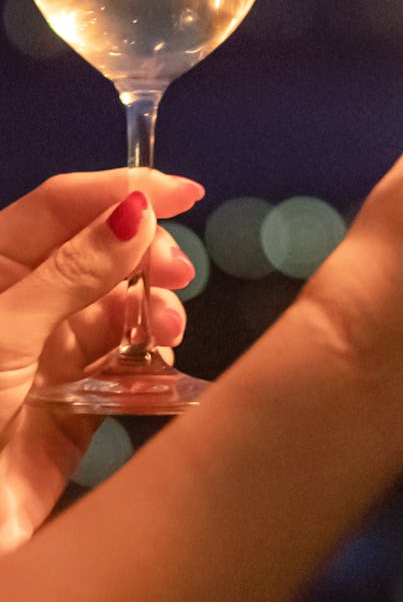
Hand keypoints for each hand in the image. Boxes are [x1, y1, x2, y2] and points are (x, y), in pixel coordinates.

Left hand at [0, 170, 202, 549]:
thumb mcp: (5, 332)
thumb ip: (74, 271)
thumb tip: (137, 210)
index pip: (64, 205)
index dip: (124, 190)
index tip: (185, 192)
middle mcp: (24, 305)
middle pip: (102, 252)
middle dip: (146, 254)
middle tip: (177, 272)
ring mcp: (50, 358)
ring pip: (121, 311)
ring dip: (154, 311)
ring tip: (167, 332)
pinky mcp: (75, 411)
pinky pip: (127, 374)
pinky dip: (151, 369)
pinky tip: (161, 374)